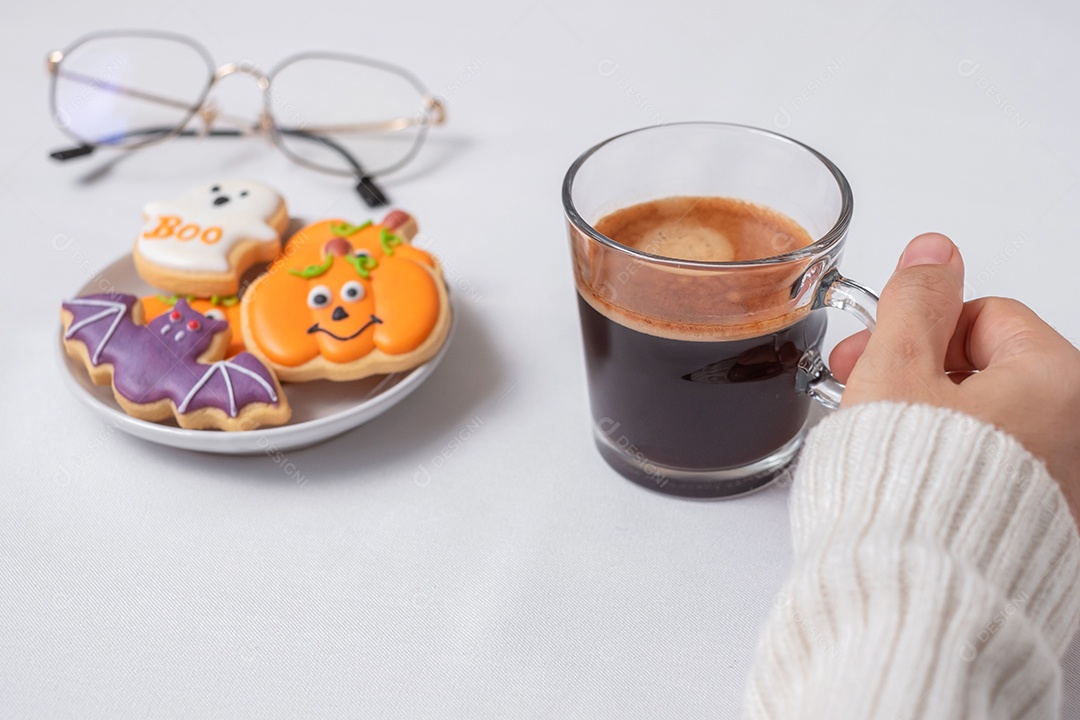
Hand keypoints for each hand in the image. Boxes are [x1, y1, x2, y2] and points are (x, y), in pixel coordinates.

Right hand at [830, 233, 1079, 521]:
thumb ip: (915, 298)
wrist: (917, 601)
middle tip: (871, 398)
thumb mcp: (895, 369)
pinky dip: (956, 470)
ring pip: (992, 423)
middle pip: (991, 371)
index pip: (984, 317)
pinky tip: (914, 487)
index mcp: (1057, 382)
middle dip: (922, 377)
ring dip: (935, 423)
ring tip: (886, 449)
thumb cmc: (910, 495)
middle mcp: (1079, 434)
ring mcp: (1066, 487)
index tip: (876, 355)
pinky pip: (998, 473)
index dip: (917, 331)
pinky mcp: (1045, 530)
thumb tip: (934, 252)